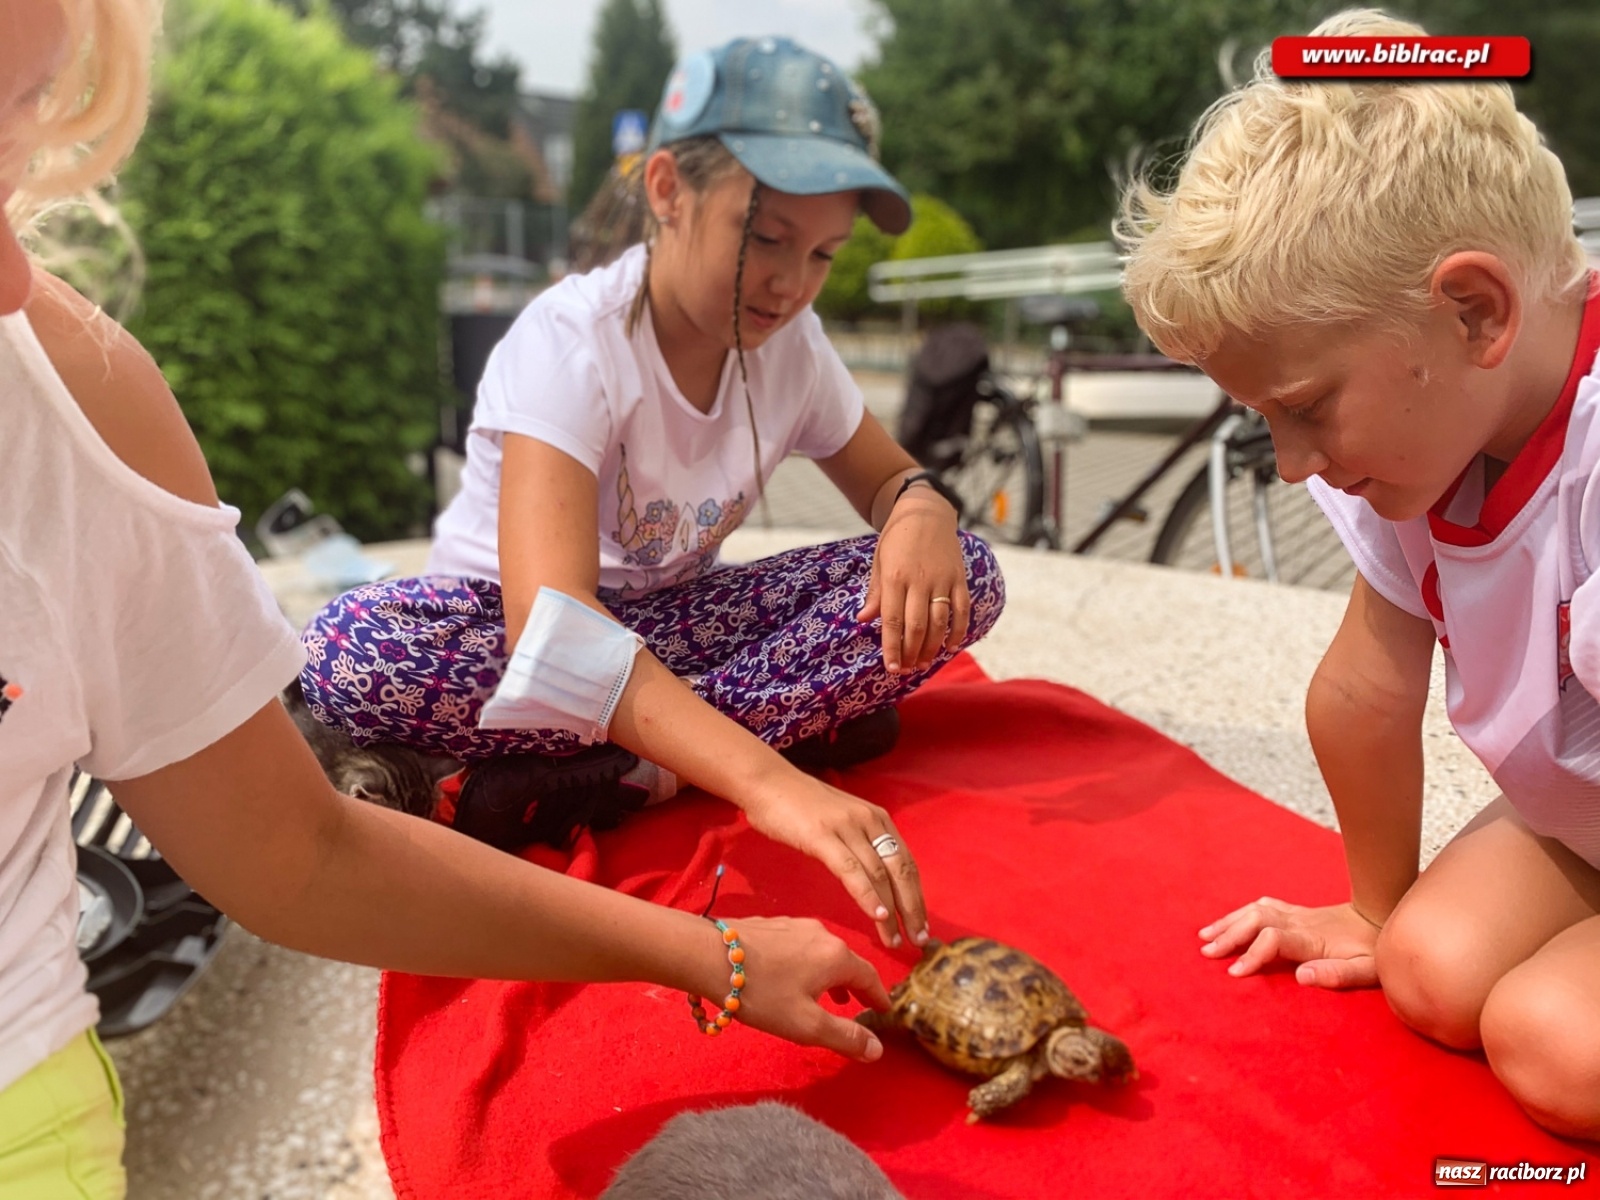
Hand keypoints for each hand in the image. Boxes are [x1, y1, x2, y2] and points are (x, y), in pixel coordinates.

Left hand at [713, 916, 891, 1060]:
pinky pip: (801, 947)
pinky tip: (792, 978)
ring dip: (830, 976)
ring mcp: (795, 925)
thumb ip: (845, 1037)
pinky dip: (808, 964)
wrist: (709, 956)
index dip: (878, 996)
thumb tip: (878, 1049)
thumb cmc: (762, 993)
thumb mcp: (806, 1025)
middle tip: (858, 1006)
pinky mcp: (772, 925)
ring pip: (822, 953)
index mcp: (836, 956)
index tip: (884, 1010)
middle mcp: (821, 933)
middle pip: (847, 962)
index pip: (870, 976)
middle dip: (854, 986)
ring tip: (826, 997)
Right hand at [741, 772, 929, 949]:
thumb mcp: (842, 821)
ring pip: (879, 875)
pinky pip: (851, 870)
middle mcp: (869, 821)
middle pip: (901, 871)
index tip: (921, 925)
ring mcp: (847, 827)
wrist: (767, 781)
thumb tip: (875, 879)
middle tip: (919, 940)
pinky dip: (867, 895)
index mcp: (877, 819)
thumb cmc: (799, 805)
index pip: (907, 863)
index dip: (917, 897)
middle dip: (912, 909)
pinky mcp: (822, 835)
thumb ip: (860, 844)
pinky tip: (877, 916)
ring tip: (894, 940)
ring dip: (890, 911)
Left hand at [858, 488, 967, 673]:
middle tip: (906, 669)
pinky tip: (950, 647)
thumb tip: (862, 619)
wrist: (926, 511)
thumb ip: (875, 592)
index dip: (892, 647)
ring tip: (923, 662)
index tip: (891, 668)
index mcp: (895, 577)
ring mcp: (942, 580)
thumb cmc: (897, 538)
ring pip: (940, 622)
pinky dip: (958, 631)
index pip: (892, 621)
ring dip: (932, 647)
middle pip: (917, 626)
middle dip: (911, 653)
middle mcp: (919, 580)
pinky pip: (962, 610)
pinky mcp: (959, 578)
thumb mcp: (879, 561)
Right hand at [1199, 897, 1381, 988]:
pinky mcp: (1297, 911)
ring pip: (1254, 910)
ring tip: (1204, 936)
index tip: (1234, 973)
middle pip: (1255, 920)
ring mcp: (1296, 913)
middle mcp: (1299, 922)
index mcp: (1312, 938)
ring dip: (1228, 922)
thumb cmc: (1375, 951)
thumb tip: (1302, 976)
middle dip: (1229, 935)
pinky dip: (1240, 913)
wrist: (1385, 916)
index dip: (1251, 954)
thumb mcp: (1367, 970)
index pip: (1272, 940)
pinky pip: (1262, 906)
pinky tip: (1230, 921)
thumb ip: (1337, 975)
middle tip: (1207, 953)